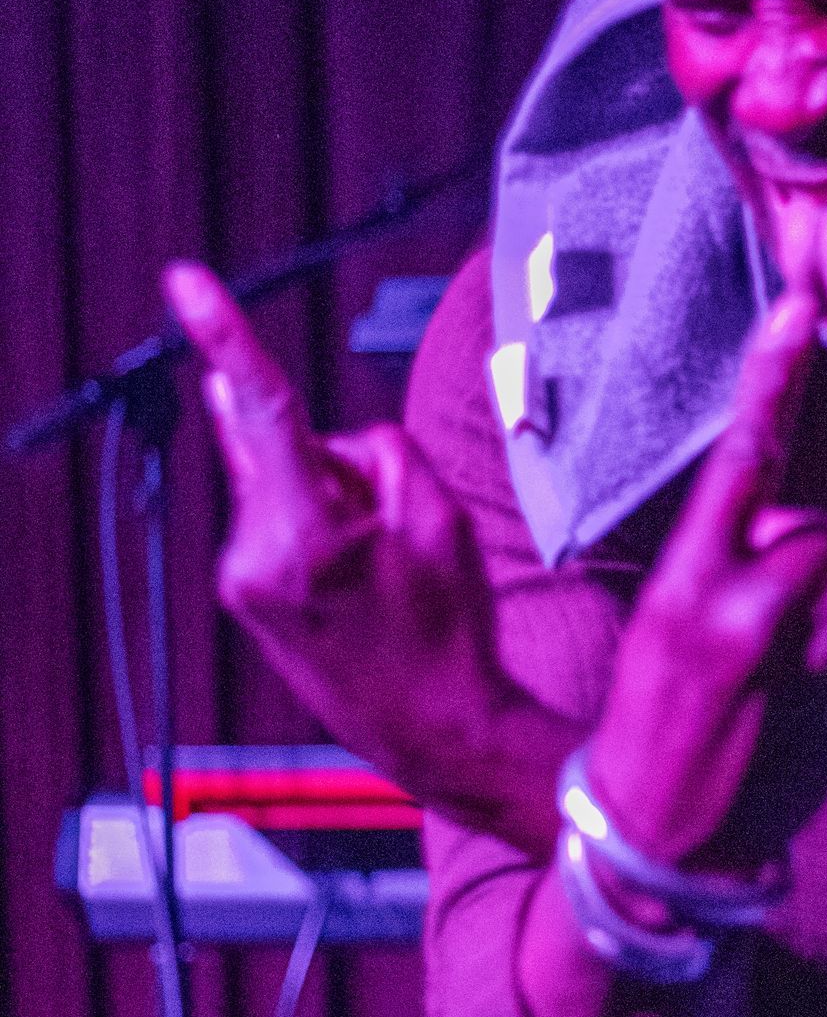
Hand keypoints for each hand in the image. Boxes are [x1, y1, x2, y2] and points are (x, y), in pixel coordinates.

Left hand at [164, 264, 573, 851]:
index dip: (225, 336)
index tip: (185, 281)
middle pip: (286, 447)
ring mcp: (241, 581)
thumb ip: (379, 452)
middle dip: (338, 464)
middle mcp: (252, 557)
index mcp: (305, 536)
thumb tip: (328, 437)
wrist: (440, 734)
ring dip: (329, 500)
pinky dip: (314, 527)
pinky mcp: (245, 596)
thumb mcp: (443, 520)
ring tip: (382, 574)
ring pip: (281, 484)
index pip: (264, 409)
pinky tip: (357, 580)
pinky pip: (275, 521)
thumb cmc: (452, 635)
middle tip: (394, 535)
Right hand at [590, 292, 826, 872]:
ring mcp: (818, 635)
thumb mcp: (657, 627)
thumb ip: (725, 560)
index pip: (741, 457)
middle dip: (797, 550)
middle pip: (816, 516)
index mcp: (687, 580)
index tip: (797, 308)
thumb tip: (798, 526)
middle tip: (755, 635)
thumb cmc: (656, 724)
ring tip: (787, 659)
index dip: (771, 379)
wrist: (669, 839)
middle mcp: (757, 599)